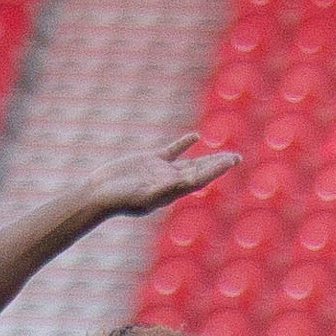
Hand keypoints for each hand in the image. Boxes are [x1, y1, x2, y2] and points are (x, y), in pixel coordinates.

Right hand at [91, 135, 239, 219]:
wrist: (99, 196)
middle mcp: (169, 182)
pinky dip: (183, 144)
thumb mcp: (141, 195)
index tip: (231, 160)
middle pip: (200, 172)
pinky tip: (195, 136)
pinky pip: (172, 151)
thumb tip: (179, 182)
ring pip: (190, 163)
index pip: (199, 178)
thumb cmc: (118, 199)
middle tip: (236, 158)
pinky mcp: (150, 161)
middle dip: (218, 165)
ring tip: (224, 154)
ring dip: (207, 158)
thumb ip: (161, 188)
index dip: (216, 169)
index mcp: (171, 191)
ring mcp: (160, 172)